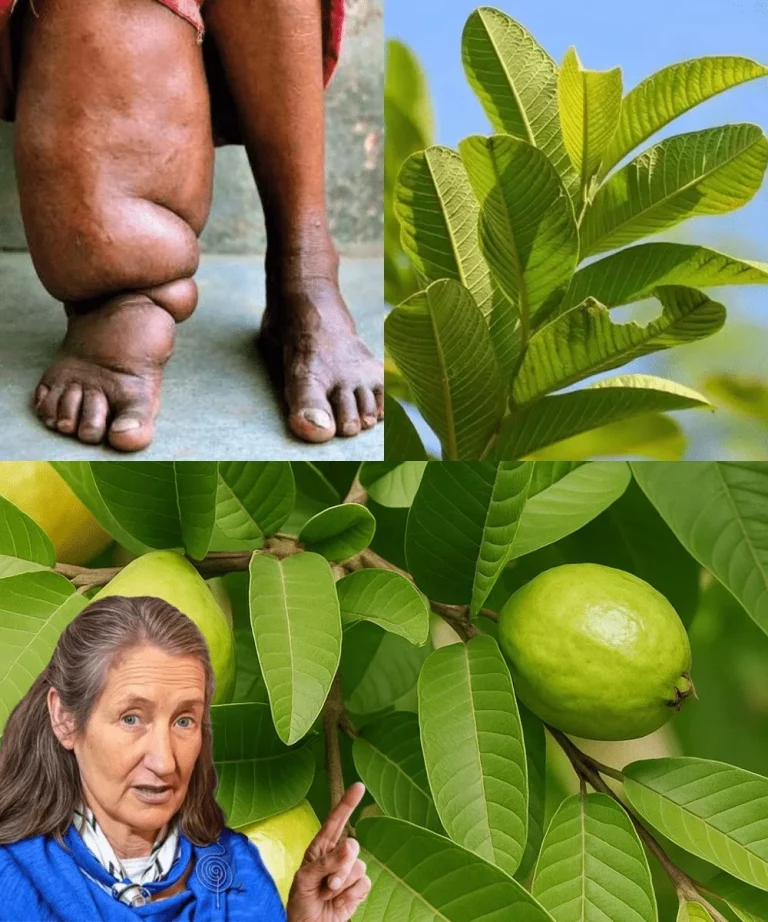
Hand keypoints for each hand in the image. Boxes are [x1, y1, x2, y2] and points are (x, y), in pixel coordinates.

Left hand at [286, 782, 370, 921]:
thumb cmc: (301, 902)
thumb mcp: (305, 880)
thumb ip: (326, 862)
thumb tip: (351, 845)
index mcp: (321, 848)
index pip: (336, 821)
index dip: (347, 802)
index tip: (359, 786)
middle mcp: (337, 856)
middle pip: (352, 847)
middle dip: (341, 867)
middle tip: (328, 885)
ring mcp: (349, 871)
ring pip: (359, 867)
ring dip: (343, 886)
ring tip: (329, 896)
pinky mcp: (358, 888)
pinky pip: (365, 884)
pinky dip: (351, 896)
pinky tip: (339, 903)